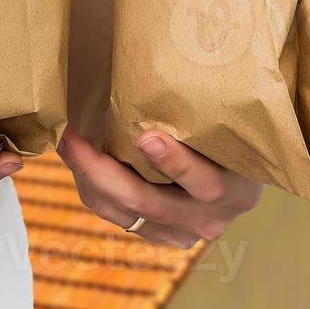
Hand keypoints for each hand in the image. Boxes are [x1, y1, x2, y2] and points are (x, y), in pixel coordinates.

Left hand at [58, 130, 260, 247]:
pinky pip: (119, 217)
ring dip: (89, 179)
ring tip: (67, 143)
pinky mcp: (162, 236)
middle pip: (149, 203)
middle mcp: (210, 219)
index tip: (147, 136)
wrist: (242, 173)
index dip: (176, 163)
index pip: (206, 182)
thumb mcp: (233, 127)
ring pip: (125, 214)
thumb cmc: (234, 135)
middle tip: (74, 137)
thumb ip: (209, 115)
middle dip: (103, 170)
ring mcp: (184, 233)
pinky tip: (81, 164)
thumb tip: (166, 72)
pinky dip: (96, 190)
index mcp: (237, 191)